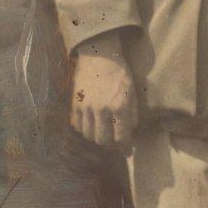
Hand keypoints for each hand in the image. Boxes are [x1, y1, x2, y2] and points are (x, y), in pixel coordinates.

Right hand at [71, 31, 137, 148]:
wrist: (99, 55)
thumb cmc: (119, 73)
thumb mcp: (133, 91)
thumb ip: (133, 113)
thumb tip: (131, 131)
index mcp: (120, 106)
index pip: (122, 137)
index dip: (125, 148)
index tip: (127, 152)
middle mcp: (102, 109)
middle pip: (103, 141)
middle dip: (110, 144)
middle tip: (113, 141)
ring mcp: (86, 107)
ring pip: (89, 136)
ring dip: (96, 138)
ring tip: (102, 133)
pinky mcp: (74, 104)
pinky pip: (77, 126)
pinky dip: (84, 129)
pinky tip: (90, 124)